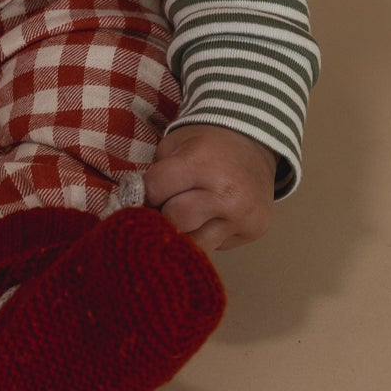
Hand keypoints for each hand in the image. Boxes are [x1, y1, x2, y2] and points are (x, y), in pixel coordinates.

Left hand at [143, 123, 276, 252]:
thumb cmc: (206, 144)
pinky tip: (206, 219)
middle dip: (164, 214)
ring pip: (195, 244)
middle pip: (176, 220)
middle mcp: (225, 193)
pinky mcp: (253, 232)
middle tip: (164, 206)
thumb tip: (137, 208)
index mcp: (201, 163)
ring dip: (183, 233)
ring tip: (183, 216)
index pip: (156, 189)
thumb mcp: (175, 144)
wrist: (252, 144)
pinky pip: (216, 246)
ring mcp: (242, 216)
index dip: (145, 192)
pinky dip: (204, 236)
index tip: (145, 192)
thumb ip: (157, 174)